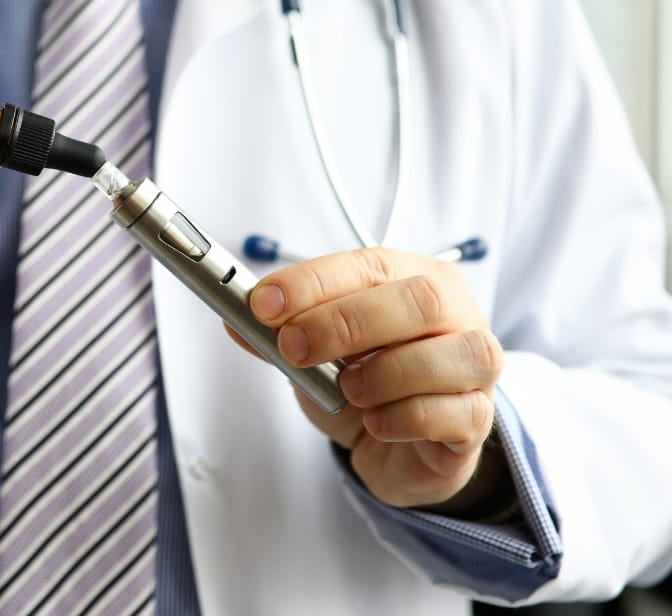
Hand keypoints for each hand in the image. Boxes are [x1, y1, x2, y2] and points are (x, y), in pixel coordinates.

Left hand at [244, 248, 506, 512]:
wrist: (395, 447)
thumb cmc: (361, 382)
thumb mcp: (314, 353)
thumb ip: (279, 335)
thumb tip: (235, 319)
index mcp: (414, 277)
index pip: (368, 264)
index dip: (313, 282)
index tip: (263, 304)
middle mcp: (456, 314)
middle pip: (420, 300)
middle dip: (345, 321)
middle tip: (293, 347)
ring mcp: (475, 367)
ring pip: (455, 354)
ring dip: (385, 372)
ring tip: (348, 390)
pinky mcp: (478, 419)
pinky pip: (456, 412)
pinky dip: (405, 417)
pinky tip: (376, 423)